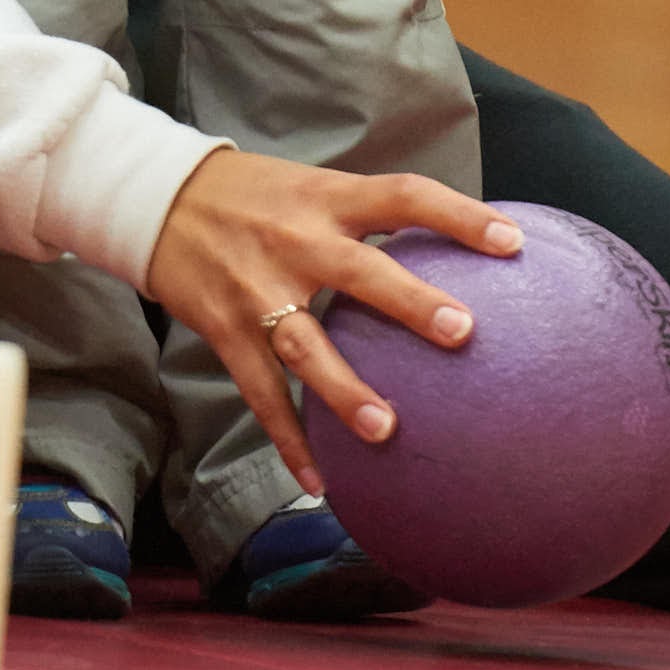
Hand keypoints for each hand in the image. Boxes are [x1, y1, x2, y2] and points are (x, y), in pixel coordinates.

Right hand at [144, 146, 523, 486]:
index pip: (402, 195)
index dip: (457, 214)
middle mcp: (295, 240)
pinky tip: (318, 482)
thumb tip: (446, 254)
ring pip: (304, 344)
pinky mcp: (224, 328)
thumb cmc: (253, 196)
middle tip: (464, 333)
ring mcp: (257, 288)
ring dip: (343, 389)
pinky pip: (259, 392)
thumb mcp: (310, 187)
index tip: (511, 241)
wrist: (157, 198)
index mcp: (326, 199)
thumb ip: (364, 218)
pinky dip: (288, 438)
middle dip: (410, 302)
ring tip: (385, 430)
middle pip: (360, 271)